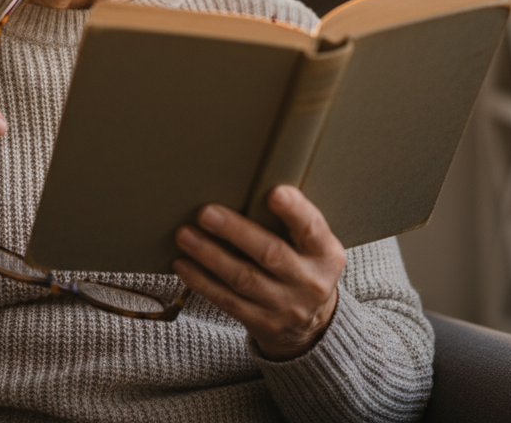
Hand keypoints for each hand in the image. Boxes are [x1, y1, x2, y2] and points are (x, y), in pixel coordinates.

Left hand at [173, 185, 345, 360]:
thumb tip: (248, 186)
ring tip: (185, 236)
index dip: (294, 211)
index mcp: (326, 254)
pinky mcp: (263, 324)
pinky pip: (228, 301)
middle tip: (205, 213)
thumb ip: (292, 223)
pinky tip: (184, 264)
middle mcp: (310, 282)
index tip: (274, 192)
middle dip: (235, 231)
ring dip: (210, 255)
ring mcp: (287, 307)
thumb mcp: (312, 246)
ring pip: (243, 279)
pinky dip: (202, 282)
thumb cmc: (303, 266)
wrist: (312, 324)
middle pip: (271, 254)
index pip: (311, 228)